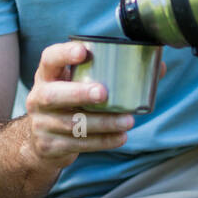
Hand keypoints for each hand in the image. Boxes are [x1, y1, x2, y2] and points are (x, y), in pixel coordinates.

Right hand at [23, 41, 165, 166]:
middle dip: (79, 93)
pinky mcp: (50, 146)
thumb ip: (109, 73)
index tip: (83, 51)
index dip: (64, 54)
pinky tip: (120, 137)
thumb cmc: (69, 103)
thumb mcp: (77, 85)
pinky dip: (102, 141)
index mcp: (47, 76)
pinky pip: (78, 144)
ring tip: (127, 121)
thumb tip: (158, 67)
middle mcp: (39, 98)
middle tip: (104, 93)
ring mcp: (42, 124)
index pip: (49, 59)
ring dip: (102, 123)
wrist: (39, 142)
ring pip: (72, 124)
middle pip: (54, 95)